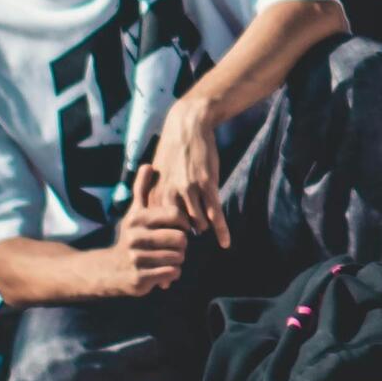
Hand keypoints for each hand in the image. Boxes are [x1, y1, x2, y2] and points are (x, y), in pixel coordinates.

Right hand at [101, 166, 190, 295]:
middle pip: (180, 239)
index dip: (185, 222)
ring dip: (178, 258)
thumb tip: (148, 164)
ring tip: (167, 256)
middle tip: (174, 245)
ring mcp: (136, 260)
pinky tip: (162, 269)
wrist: (107, 270)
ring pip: (178, 257)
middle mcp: (135, 238)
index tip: (182, 227)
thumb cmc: (130, 237)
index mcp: (137, 220)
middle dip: (182, 243)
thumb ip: (142, 189)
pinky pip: (171, 273)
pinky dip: (172, 272)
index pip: (176, 215)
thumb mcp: (134, 212)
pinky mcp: (140, 279)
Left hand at [147, 97, 228, 246]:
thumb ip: (157, 195)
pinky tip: (225, 242)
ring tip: (206, 232)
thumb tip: (158, 215)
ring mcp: (189, 190)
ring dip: (203, 229)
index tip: (167, 253)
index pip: (159, 228)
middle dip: (182, 242)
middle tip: (184, 254)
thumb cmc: (173, 150)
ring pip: (198, 223)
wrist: (187, 126)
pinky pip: (215, 213)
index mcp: (156, 195)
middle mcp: (170, 195)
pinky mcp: (207, 184)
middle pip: (177, 229)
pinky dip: (221, 230)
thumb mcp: (157, 174)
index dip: (164, 242)